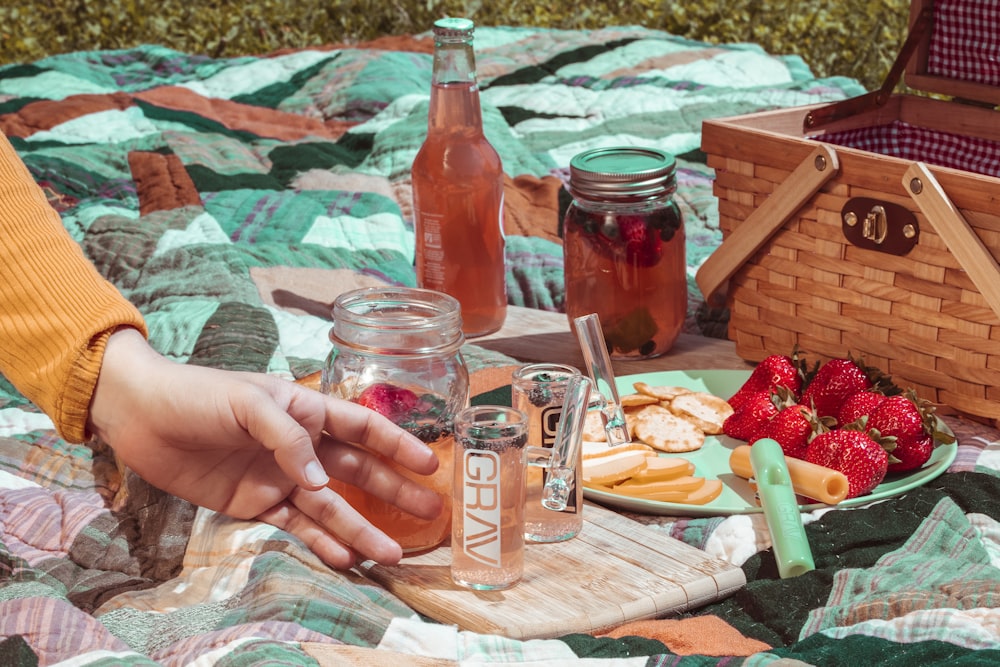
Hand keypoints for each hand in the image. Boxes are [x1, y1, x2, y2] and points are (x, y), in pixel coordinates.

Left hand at [87, 328, 442, 568]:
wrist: (142, 417)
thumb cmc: (199, 395)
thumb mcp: (249, 403)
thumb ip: (289, 439)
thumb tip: (322, 484)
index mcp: (305, 410)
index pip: (362, 427)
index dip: (397, 444)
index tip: (429, 462)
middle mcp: (300, 446)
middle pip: (358, 471)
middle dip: (394, 491)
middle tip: (430, 511)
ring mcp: (280, 477)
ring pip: (331, 506)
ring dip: (361, 528)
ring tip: (392, 554)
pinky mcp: (255, 503)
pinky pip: (295, 526)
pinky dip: (320, 542)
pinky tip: (344, 558)